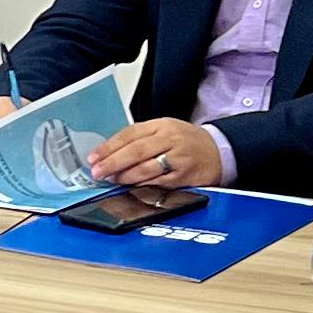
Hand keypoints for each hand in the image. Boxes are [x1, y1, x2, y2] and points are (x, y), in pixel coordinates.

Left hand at [84, 118, 226, 191]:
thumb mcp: (164, 131)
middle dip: (113, 163)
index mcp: (161, 125)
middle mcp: (170, 139)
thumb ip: (140, 139)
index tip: (93, 158)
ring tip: (112, 180)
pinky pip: (159, 182)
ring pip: (146, 167)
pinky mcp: (184, 176)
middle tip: (97, 172)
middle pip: (136, 150)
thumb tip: (109, 154)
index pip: (129, 134)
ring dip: (125, 176)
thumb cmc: (186, 142)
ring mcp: (178, 158)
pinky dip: (143, 185)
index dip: (109, 147)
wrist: (218, 150)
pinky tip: (131, 187)